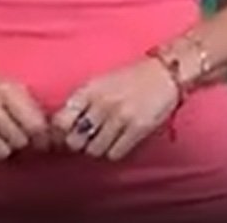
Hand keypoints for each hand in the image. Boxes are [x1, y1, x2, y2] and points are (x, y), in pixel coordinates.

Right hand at [0, 47, 52, 162]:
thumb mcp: (10, 85)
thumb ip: (29, 106)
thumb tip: (50, 132)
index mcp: (6, 90)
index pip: (34, 125)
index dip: (43, 138)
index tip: (45, 142)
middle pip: (19, 141)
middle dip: (26, 145)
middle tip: (25, 143)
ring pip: (2, 152)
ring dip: (8, 152)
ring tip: (7, 144)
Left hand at [53, 59, 181, 160]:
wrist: (166, 72)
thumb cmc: (132, 78)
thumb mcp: (101, 83)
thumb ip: (81, 103)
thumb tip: (62, 130)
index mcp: (89, 90)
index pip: (60, 121)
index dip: (62, 132)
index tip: (70, 133)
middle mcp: (101, 103)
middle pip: (75, 141)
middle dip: (81, 143)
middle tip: (91, 139)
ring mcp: (119, 116)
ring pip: (94, 151)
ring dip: (100, 149)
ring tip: (109, 138)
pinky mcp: (137, 128)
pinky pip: (115, 154)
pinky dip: (116, 151)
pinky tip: (122, 140)